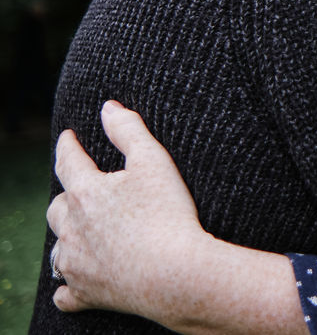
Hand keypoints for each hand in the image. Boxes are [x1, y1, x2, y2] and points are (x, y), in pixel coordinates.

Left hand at [46, 101, 211, 318]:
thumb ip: (129, 130)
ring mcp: (76, 264)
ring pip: (58, 249)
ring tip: (79, 235)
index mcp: (85, 192)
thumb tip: (108, 107)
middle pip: (57, 208)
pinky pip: (65, 293)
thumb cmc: (168, 214)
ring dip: (67, 240)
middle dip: (66, 197)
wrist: (174, 274)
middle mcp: (71, 228)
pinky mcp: (86, 293)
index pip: (68, 161)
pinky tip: (74, 284)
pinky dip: (68, 287)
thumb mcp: (154, 161)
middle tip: (78, 192)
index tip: (68, 137)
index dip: (68, 146)